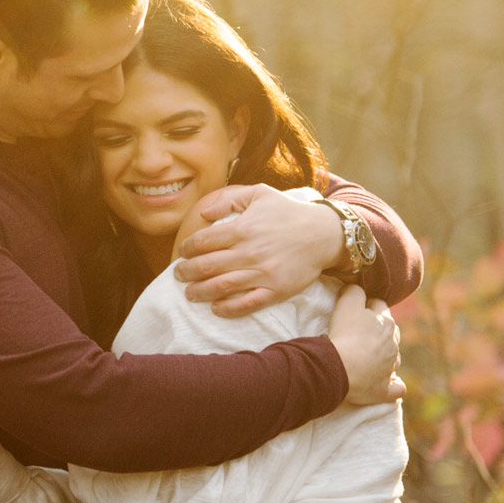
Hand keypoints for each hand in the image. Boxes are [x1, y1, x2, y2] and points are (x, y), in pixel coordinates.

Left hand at [173, 185, 348, 316]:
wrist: (324, 234)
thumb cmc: (289, 212)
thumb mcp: (260, 194)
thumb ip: (229, 199)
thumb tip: (204, 212)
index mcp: (242, 229)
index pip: (203, 242)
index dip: (187, 249)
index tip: (183, 253)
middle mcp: (249, 252)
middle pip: (206, 266)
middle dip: (186, 273)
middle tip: (179, 275)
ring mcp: (263, 273)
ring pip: (222, 287)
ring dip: (200, 292)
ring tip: (189, 294)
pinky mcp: (276, 290)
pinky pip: (247, 303)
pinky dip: (228, 308)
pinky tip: (216, 307)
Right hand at [327, 285, 404, 404]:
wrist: (341, 367)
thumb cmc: (344, 334)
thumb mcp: (346, 304)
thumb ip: (354, 292)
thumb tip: (356, 288)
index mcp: (386, 323)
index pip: (379, 306)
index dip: (367, 306)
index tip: (355, 310)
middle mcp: (393, 344)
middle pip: (390, 332)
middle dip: (380, 331)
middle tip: (360, 333)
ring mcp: (391, 368)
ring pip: (394, 358)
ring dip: (385, 357)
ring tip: (369, 359)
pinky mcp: (385, 389)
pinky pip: (396, 388)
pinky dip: (394, 386)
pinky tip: (390, 385)